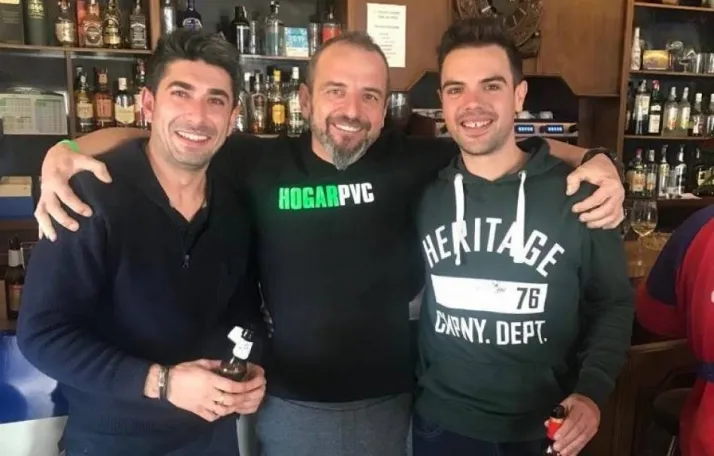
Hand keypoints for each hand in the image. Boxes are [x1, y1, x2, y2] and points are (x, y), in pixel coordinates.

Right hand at [35, 142, 111, 241]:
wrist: (56, 155)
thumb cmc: (72, 159)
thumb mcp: (85, 159)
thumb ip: (98, 167)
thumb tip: (108, 180)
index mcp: (56, 178)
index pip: (65, 195)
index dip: (76, 205)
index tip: (89, 213)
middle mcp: (47, 188)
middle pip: (51, 206)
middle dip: (62, 218)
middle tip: (76, 227)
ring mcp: (43, 195)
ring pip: (41, 212)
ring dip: (46, 226)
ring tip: (55, 239)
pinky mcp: (43, 199)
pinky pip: (39, 213)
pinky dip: (41, 226)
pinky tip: (45, 237)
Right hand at [146, 359, 265, 421]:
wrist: (166, 383)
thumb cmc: (183, 370)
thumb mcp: (201, 362)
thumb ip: (216, 364)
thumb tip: (228, 364)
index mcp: (210, 380)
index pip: (232, 386)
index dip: (245, 386)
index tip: (254, 383)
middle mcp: (209, 393)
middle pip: (231, 399)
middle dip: (245, 397)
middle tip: (254, 394)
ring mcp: (203, 404)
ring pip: (223, 410)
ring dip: (234, 407)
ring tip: (241, 402)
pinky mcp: (197, 411)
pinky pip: (212, 416)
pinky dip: (220, 415)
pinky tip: (224, 410)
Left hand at [550, 394, 599, 455]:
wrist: (592, 400)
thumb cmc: (575, 402)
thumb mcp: (565, 403)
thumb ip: (557, 414)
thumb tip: (548, 425)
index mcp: (580, 407)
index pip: (572, 420)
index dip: (564, 430)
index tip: (555, 437)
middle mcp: (588, 417)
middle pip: (577, 431)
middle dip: (566, 441)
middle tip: (556, 447)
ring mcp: (592, 425)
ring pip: (582, 438)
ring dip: (571, 447)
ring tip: (562, 453)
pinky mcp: (593, 432)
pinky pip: (585, 442)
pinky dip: (577, 449)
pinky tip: (570, 454)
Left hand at [566, 154, 624, 228]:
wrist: (605, 164)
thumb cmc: (594, 168)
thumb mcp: (582, 169)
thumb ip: (573, 179)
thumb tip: (569, 192)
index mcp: (610, 185)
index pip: (597, 199)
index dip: (585, 205)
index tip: (574, 208)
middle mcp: (618, 194)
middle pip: (607, 210)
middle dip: (593, 216)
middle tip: (580, 218)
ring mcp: (620, 200)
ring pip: (613, 216)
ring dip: (600, 222)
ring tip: (588, 224)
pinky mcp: (620, 203)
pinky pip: (619, 217)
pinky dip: (611, 223)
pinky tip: (602, 226)